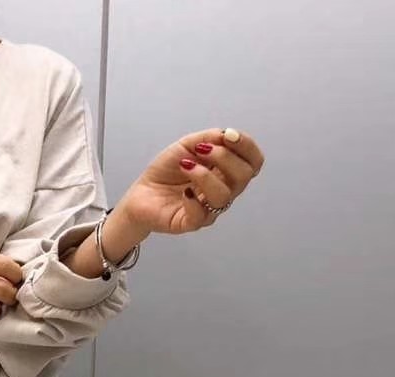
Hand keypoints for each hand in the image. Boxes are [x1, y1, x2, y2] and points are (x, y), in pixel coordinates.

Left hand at [122, 127, 264, 235]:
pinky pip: (201, 216)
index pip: (253, 162)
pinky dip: (192, 199)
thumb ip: (211, 137)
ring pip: (224, 195)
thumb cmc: (167, 171)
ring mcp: (208, 210)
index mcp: (227, 172)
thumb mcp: (189, 144)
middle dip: (225, 157)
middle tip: (201, 150)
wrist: (141, 193)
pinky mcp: (190, 224)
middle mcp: (223, 191)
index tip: (228, 135)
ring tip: (185, 166)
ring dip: (205, 175)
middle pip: (244, 177)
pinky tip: (183, 190)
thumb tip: (229, 135)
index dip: (246, 146)